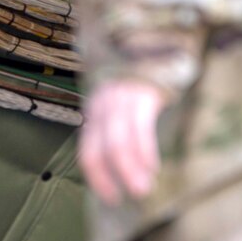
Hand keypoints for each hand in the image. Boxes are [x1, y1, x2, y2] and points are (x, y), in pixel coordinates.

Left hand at [79, 81, 164, 204]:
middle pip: (101, 149)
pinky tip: (153, 165)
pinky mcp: (142, 92)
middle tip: (132, 198)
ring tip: (143, 189)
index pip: (88, 153)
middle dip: (115, 177)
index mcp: (95, 113)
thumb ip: (117, 128)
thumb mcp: (119, 103)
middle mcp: (102, 107)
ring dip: (130, 169)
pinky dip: (145, 151)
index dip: (98, 179)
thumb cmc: (138, 82)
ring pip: (119, 141)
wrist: (152, 42)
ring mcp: (121, 98)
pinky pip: (140, 127)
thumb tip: (128, 167)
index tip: (112, 199)